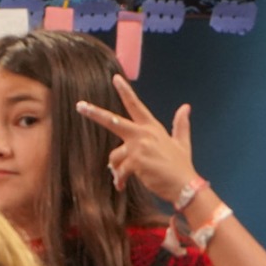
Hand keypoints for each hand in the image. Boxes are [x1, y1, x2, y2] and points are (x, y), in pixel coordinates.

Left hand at [76, 75, 196, 201]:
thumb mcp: (182, 143)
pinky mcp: (136, 160)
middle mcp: (144, 133)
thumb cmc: (181, 166)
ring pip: (114, 156)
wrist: (184, 185)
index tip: (115, 79)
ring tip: (122, 178)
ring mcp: (139, 146)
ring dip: (116, 169)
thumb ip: (181, 125)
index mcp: (152, 128)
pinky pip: (119, 170)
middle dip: (95, 113)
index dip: (126, 91)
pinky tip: (122, 186)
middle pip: (113, 120)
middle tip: (79, 106)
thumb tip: (185, 107)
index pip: (136, 106)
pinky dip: (120, 180)